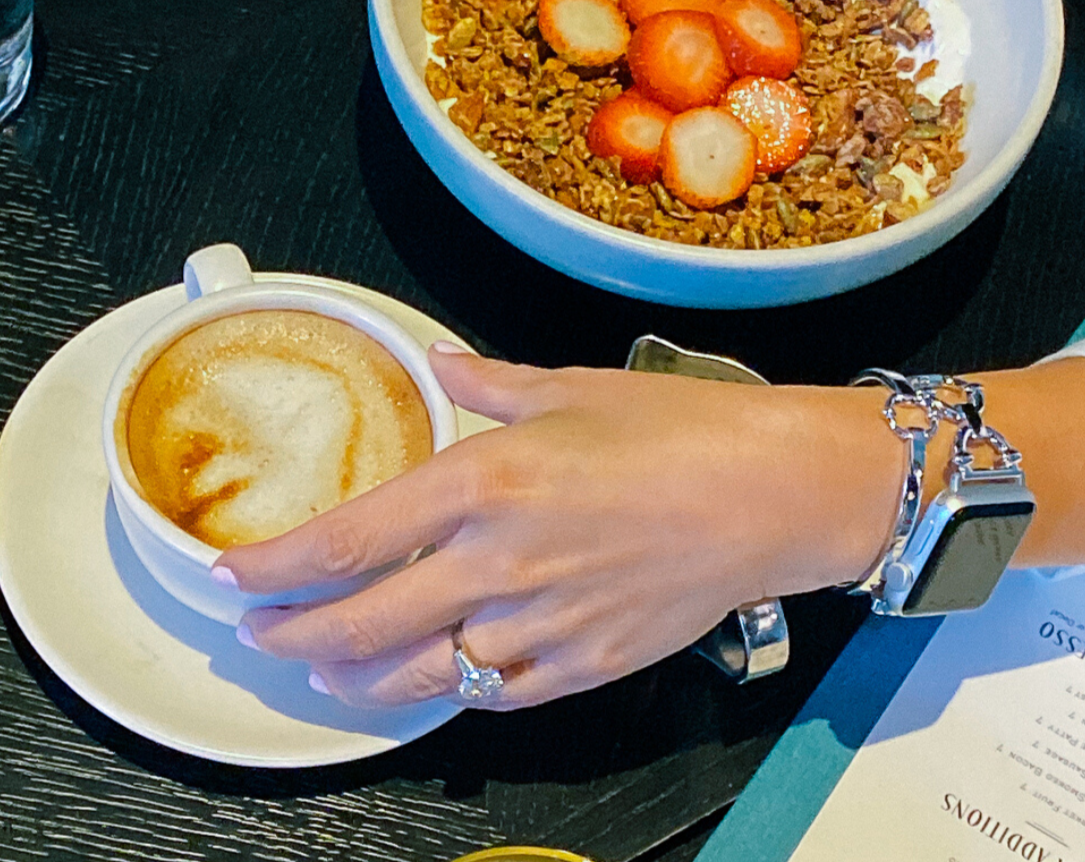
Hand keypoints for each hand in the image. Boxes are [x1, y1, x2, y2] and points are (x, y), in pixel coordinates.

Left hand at [215, 346, 905, 709]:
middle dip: (291, 632)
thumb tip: (438, 362)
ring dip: (356, 676)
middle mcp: (499, 560)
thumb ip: (488, 383)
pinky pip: (498, 695)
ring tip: (325, 669)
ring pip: (419, 674)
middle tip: (258, 633)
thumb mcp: (573, 387)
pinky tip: (437, 681)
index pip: (347, 540)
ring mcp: (541, 622)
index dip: (275, 565)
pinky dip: (456, 691)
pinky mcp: (584, 664)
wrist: (773, 492)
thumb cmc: (681, 429)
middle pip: (360, 622)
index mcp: (487, 480)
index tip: (234, 574)